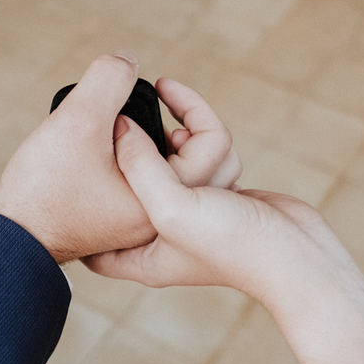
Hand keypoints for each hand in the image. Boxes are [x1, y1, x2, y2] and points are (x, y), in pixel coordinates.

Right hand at [0, 55, 241, 263]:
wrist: (10, 237)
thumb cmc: (44, 187)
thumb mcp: (79, 120)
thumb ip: (109, 80)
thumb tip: (129, 58)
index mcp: (168, 203)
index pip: (211, 144)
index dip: (189, 103)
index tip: (158, 85)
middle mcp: (164, 222)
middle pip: (202, 162)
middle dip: (184, 125)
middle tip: (151, 106)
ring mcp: (144, 229)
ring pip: (178, 178)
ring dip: (164, 145)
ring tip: (135, 125)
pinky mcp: (122, 227)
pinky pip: (154, 190)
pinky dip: (145, 163)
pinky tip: (115, 147)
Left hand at [84, 113, 353, 307]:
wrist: (298, 257)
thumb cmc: (232, 244)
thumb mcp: (170, 205)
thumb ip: (139, 164)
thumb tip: (121, 126)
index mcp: (140, 255)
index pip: (90, 241)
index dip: (75, 205)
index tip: (64, 165)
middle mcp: (162, 237)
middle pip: (124, 194)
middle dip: (121, 154)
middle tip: (110, 115)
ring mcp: (194, 217)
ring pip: (164, 170)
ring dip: (167, 136)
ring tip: (162, 106)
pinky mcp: (222, 197)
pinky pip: (196, 161)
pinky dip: (196, 138)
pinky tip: (191, 124)